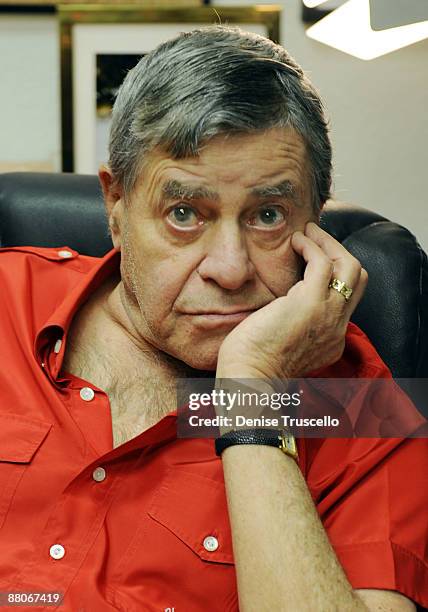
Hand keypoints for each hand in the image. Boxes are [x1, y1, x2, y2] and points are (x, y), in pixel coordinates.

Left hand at [216, 222, 367, 379]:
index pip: (346, 299)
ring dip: (328, 243)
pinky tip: (295, 241)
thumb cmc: (253, 364)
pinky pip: (322, 262)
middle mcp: (336, 327)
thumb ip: (292, 327)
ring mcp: (327, 314)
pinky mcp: (310, 302)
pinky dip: (311, 246)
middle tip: (317, 238)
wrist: (249, 378)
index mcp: (331, 340)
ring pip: (349, 266)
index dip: (335, 274)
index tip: (315, 260)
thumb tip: (278, 307)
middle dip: (340, 252)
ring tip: (308, 233)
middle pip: (358, 278)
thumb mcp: (283, 345)